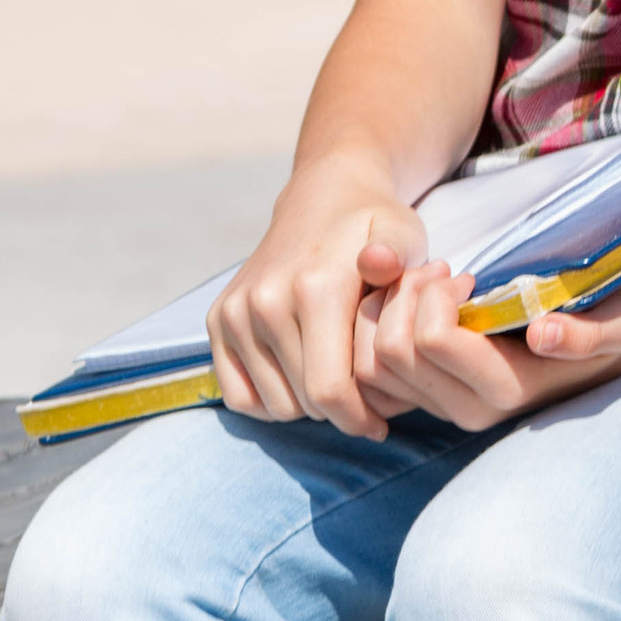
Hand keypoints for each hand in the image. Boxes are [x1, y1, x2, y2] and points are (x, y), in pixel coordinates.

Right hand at [211, 168, 431, 444]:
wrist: (324, 197)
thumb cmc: (373, 227)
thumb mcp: (401, 233)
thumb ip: (399, 256)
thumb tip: (378, 263)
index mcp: (315, 288)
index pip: (329, 391)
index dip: (359, 419)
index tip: (382, 423)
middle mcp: (266, 301)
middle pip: (303, 403)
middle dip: (340, 414)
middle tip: (367, 404)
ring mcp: (237, 311)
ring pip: (273, 405)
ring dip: (307, 408)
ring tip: (338, 384)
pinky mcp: (218, 319)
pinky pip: (239, 396)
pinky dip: (270, 401)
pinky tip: (301, 381)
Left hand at [353, 255, 620, 432]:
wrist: (591, 344)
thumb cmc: (600, 320)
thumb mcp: (614, 321)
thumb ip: (586, 334)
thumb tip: (543, 334)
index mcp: (506, 389)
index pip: (431, 341)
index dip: (436, 296)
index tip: (467, 277)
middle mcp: (466, 409)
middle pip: (389, 351)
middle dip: (406, 297)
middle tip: (442, 272)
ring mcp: (440, 407)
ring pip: (370, 362)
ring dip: (388, 309)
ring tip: (429, 286)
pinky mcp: (422, 397)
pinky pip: (369, 368)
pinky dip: (380, 325)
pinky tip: (416, 304)